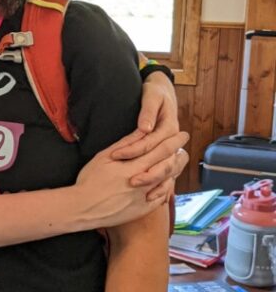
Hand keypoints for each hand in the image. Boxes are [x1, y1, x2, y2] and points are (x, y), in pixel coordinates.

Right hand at [74, 130, 188, 227]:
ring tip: (179, 160)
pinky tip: (168, 180)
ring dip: (176, 169)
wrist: (82, 208)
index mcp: (134, 167)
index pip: (161, 151)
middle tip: (185, 146)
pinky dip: (167, 187)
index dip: (175, 141)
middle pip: (170, 165)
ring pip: (168, 181)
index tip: (183, 134)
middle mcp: (143, 183)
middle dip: (180, 153)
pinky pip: (161, 198)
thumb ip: (125, 144)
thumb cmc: (89, 180)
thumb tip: (142, 130)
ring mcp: (144, 199)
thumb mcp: (103, 157)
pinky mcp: (142, 210)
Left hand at [111, 72, 182, 197]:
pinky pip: (168, 178)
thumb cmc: (155, 93)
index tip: (116, 155)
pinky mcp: (168, 159)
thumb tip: (145, 128)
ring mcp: (173, 152)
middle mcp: (174, 142)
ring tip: (137, 192)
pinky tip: (148, 198)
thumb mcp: (152, 97)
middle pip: (162, 163)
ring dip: (154, 184)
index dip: (134, 149)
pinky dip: (160, 188)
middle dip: (145, 173)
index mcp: (169, 128)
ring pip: (168, 174)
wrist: (163, 94)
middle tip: (128, 180)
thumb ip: (148, 112)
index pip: (150, 142)